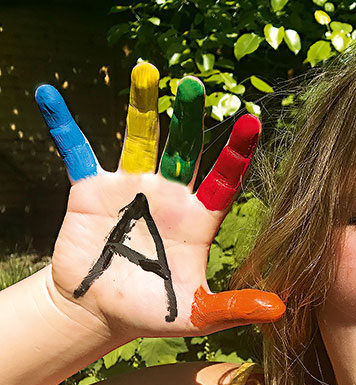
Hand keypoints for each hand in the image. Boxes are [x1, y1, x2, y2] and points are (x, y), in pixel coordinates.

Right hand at [37, 63, 283, 338]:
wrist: (101, 312)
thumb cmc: (155, 312)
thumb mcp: (197, 314)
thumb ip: (234, 307)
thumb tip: (278, 310)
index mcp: (200, 218)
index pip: (224, 179)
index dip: (237, 152)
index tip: (253, 120)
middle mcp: (170, 194)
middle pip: (185, 148)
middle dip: (190, 118)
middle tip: (196, 85)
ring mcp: (132, 187)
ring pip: (139, 139)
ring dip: (142, 106)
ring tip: (147, 70)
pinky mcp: (91, 190)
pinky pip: (76, 152)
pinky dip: (63, 125)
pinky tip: (49, 94)